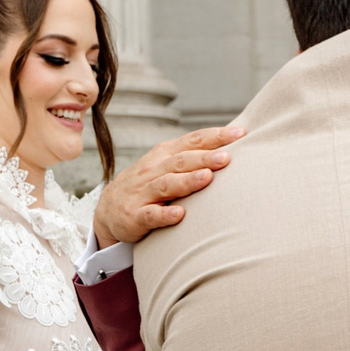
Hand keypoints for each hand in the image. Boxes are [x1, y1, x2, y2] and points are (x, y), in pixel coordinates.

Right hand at [92, 124, 244, 248]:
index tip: (240, 134)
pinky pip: (150, 215)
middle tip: (227, 158)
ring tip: (207, 178)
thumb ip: (193, 157)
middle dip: (205, 158)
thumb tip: (233, 147)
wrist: (108, 209)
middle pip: (182, 161)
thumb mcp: (166, 166)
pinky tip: (179, 215)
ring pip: (167, 185)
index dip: (215, 137)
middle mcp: (153, 170)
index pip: (192, 141)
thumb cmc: (148, 185)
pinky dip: (164, 215)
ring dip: (187, 182)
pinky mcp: (135, 216)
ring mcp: (143, 193)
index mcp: (164, 155)